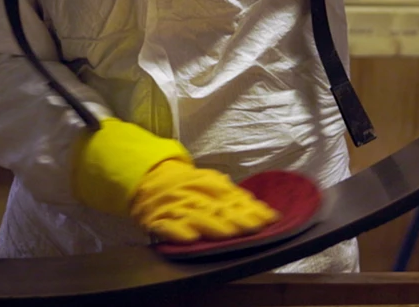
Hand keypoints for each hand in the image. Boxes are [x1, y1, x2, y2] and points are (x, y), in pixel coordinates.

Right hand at [130, 159, 279, 242]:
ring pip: (195, 217)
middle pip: (217, 208)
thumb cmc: (188, 185)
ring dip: (211, 226)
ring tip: (227, 234)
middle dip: (236, 218)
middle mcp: (195, 196)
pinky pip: (166, 226)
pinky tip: (189, 239)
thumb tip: (264, 211)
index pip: (234, 197)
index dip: (251, 209)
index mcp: (209, 185)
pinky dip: (177, 232)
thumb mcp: (211, 183)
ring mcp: (176, 208)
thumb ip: (234, 196)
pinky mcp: (158, 220)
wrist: (149, 178)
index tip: (269, 219)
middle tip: (253, 229)